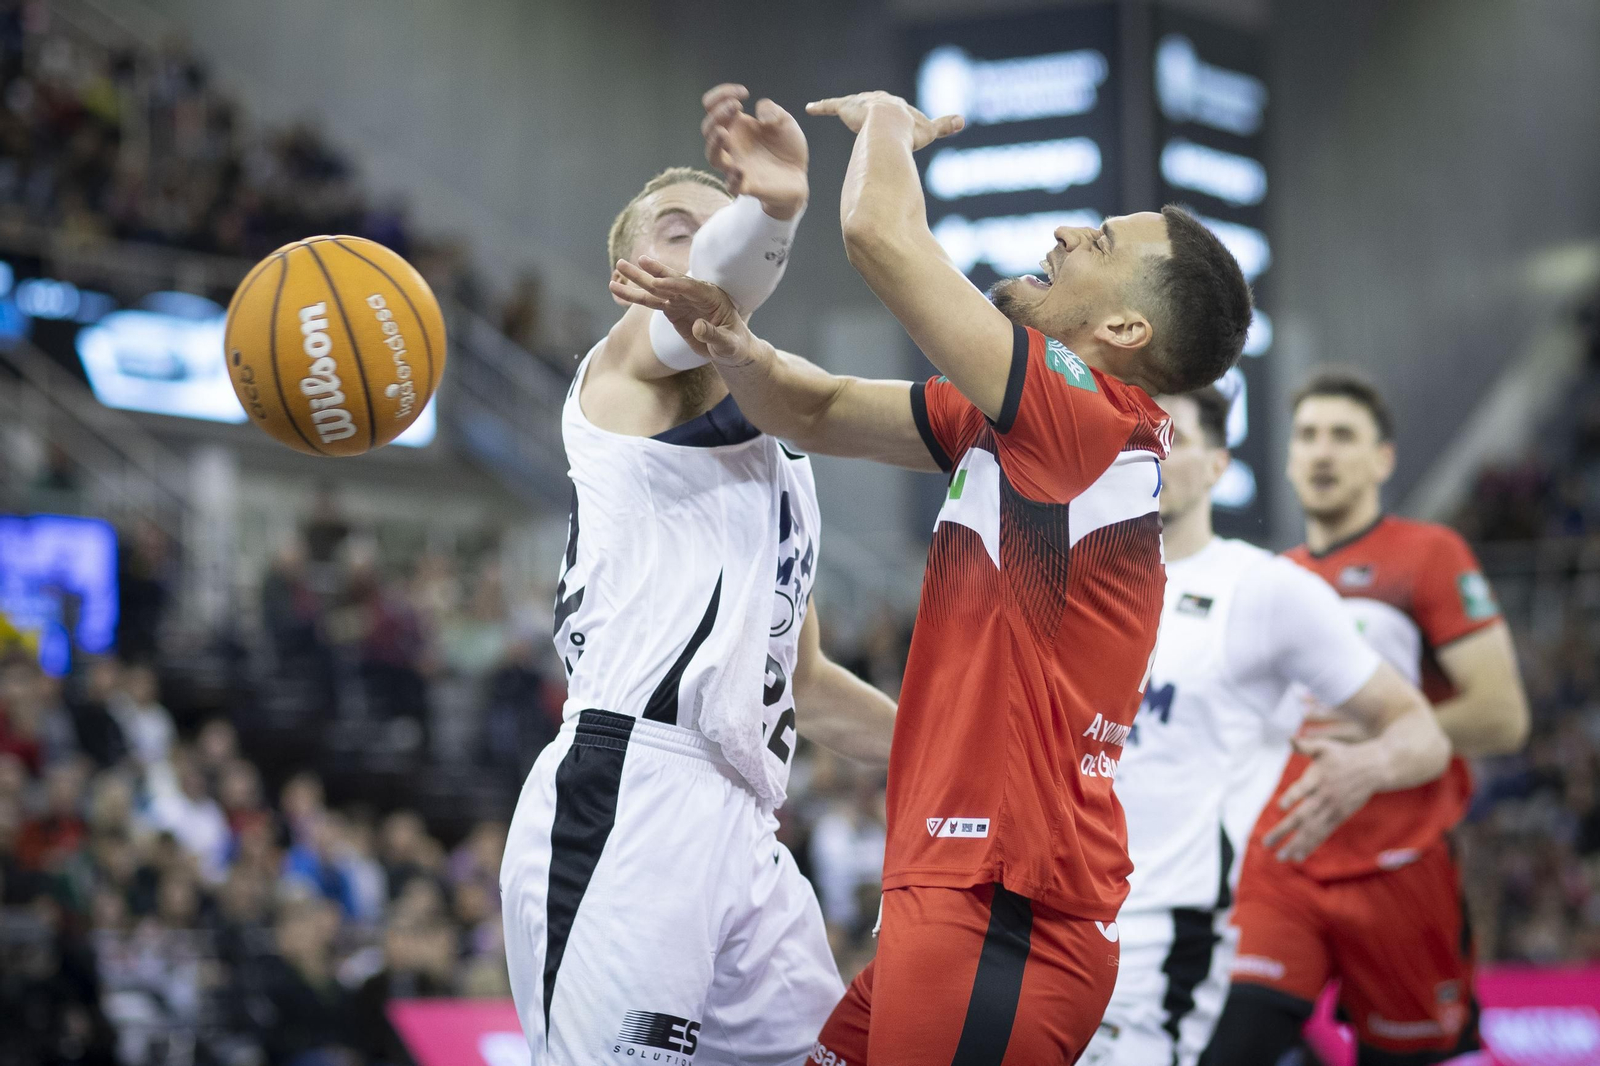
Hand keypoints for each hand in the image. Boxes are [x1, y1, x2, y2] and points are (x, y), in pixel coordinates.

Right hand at [610, 256, 763, 367]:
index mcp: (712, 297)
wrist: (730, 349)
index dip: (675, 285)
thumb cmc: (734, 345)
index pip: (691, 288)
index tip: (658, 283)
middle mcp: (694, 294)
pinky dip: (635, 295)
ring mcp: (681, 300)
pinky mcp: (672, 308)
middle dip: (654, 271)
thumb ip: (714, 335)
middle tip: (637, 260)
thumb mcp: (728, 344)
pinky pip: (651, 301)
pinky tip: (618, 289)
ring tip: (619, 266)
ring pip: (656, 288)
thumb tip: (698, 327)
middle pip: (671, 281)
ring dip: (638, 278)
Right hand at [701, 84, 808, 219]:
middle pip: (708, 129)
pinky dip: (732, 179)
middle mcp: (732, 145)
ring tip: (723, 133)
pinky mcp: (747, 186)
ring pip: (713, 157)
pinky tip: (740, 170)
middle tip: (736, 106)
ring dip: (714, 143)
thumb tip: (758, 113)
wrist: (799, 175)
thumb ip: (771, 109)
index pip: (713, 107)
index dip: (721, 94)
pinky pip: (731, 186)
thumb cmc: (787, 147)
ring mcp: (737, 165)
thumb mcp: (784, 121)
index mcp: (737, 126)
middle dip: (716, 114)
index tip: (744, 93)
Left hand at [805, 91, 963, 149]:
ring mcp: (862, 104)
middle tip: (865, 114)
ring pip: (853, 103)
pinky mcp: (846, 108)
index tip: (892, 119)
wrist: (890, 129)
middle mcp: (879, 100)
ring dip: (848, 107)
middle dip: (870, 107)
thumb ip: (944, 126)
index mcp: (898, 106)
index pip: (895, 108)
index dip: (894, 114)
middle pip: (874, 102)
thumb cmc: (908, 133)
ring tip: (843, 111)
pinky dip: (821, 106)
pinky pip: (831, 106)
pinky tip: (809, 108)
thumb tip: (963, 120)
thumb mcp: (928, 132)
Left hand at [1262, 736, 1385, 862]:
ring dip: (1296, 844)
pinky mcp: (1339, 816)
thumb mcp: (1325, 746)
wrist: (1374, 768)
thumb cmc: (1343, 756)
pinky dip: (1310, 845)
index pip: (1303, 789)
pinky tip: (1297, 856)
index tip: (1280, 806)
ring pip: (1312, 830)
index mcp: (1318, 778)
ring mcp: (1332, 809)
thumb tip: (1290, 739)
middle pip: (1303, 816)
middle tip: (1266, 843)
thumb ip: (1306, 745)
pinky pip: (1323, 833)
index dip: (1293, 797)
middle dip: (1284, 830)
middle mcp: (1324, 796)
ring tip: (1280, 857)